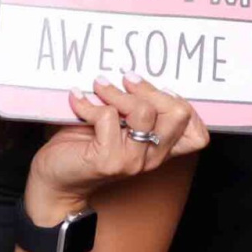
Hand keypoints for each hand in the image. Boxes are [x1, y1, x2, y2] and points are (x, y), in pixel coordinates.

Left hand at [24, 76, 209, 219]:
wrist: (54, 180)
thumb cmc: (84, 145)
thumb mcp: (117, 125)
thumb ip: (134, 109)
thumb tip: (134, 71)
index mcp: (159, 149)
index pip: (197, 135)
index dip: (183, 105)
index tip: (158, 89)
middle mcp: (151, 157)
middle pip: (178, 114)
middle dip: (151, 89)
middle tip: (127, 79)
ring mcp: (132, 161)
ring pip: (143, 112)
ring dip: (116, 92)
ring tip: (98, 86)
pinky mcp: (108, 159)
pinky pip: (107, 116)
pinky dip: (89, 103)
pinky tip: (77, 100)